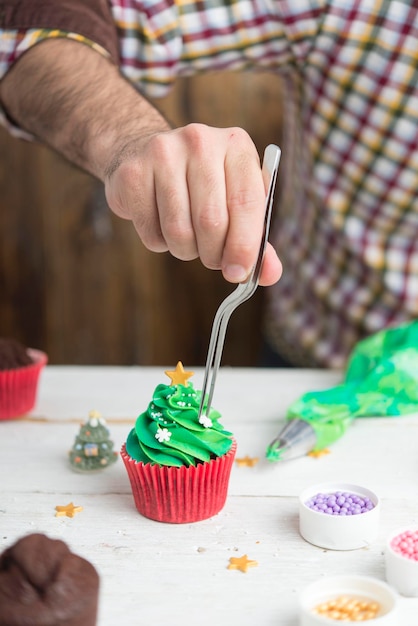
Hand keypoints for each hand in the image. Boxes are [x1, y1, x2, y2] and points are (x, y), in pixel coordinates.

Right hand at [104, 123, 281, 285]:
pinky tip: (161, 224)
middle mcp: (200, 141)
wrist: (143, 152)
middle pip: (211, 221)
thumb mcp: (235, 201)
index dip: (245, 245)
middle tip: (213, 259)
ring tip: (187, 239)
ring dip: (186, 250)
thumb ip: (255, 238)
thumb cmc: (201, 185)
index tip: (239, 272)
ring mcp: (162, 153)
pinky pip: (151, 232)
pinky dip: (159, 243)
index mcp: (236, 145)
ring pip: (179, 231)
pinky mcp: (132, 173)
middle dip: (214, 254)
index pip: (247, 201)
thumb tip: (270, 275)